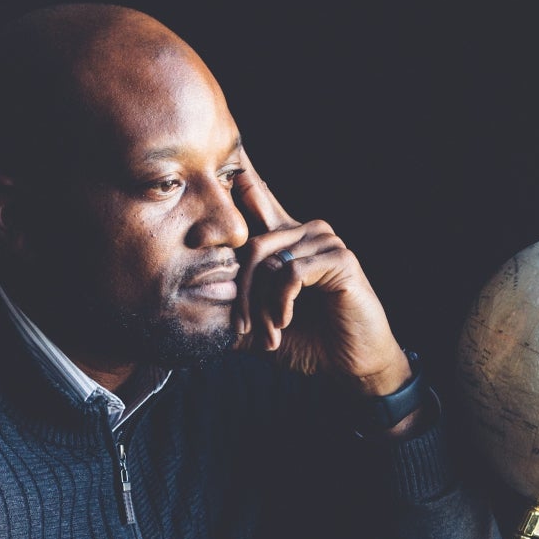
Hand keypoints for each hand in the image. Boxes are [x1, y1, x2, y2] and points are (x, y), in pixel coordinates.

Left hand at [231, 156, 411, 396]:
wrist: (351, 366)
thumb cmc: (310, 343)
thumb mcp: (259, 327)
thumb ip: (231, 313)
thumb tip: (188, 310)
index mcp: (285, 240)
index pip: (255, 197)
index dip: (236, 181)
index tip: (208, 173)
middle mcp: (304, 232)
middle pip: (249, 244)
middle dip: (240, 294)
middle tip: (242, 329)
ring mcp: (324, 242)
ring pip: (268, 260)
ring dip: (261, 305)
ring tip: (268, 334)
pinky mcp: (339, 259)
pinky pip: (291, 272)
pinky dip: (281, 302)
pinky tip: (285, 322)